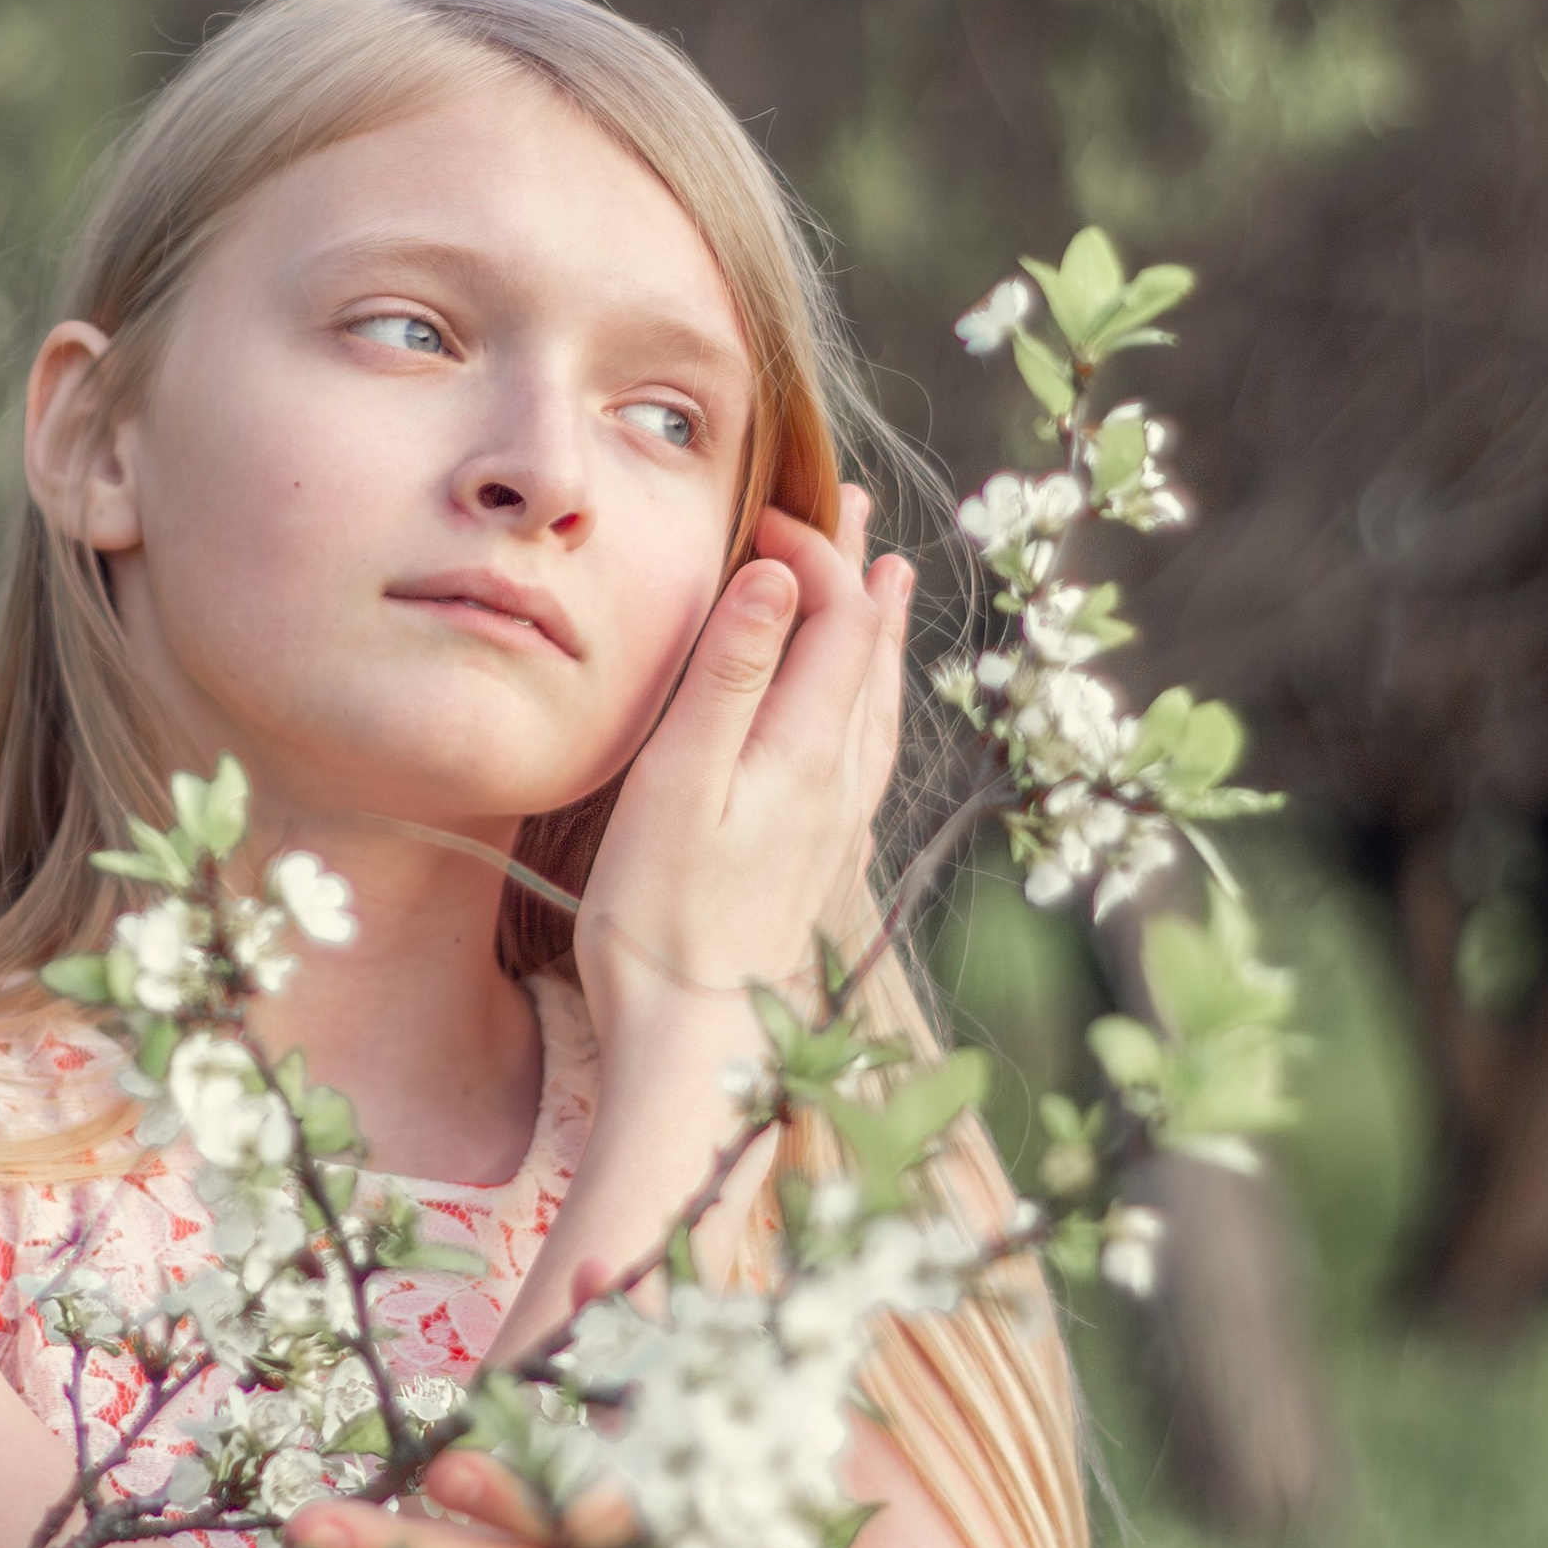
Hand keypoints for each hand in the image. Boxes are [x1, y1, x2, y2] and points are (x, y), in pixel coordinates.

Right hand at [573, 485, 913, 1070]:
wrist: (696, 1045)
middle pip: (866, 649)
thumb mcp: (678, 782)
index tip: (762, 517)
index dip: (811, 552)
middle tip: (849, 502)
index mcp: (805, 749)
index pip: (836, 616)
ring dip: (874, 628)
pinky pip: (866, 748)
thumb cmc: (663, 917)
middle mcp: (839, 779)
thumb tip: (781, 576)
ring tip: (884, 579)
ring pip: (875, 699)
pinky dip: (868, 695)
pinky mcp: (824, 860)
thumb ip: (732, 674)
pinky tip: (860, 709)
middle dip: (857, 569)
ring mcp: (838, 823)